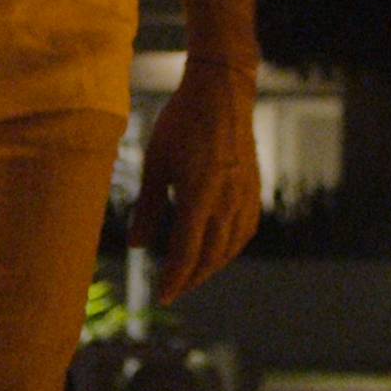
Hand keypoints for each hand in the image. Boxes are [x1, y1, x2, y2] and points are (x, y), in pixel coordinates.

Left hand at [139, 55, 267, 290]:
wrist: (220, 93)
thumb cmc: (180, 124)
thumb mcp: (155, 164)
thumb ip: (147, 208)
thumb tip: (137, 246)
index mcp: (199, 198)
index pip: (186, 254)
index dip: (174, 280)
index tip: (161, 296)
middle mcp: (226, 202)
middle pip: (210, 257)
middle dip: (190, 278)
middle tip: (173, 290)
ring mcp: (244, 196)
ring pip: (231, 247)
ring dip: (211, 266)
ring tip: (192, 273)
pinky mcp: (253, 187)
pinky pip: (246, 229)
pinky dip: (232, 247)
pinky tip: (221, 248)